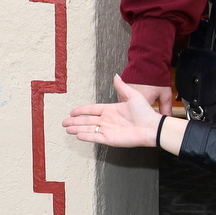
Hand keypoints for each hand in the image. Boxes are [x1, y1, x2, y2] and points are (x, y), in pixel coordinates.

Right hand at [64, 75, 185, 152]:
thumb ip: (122, 87)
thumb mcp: (133, 96)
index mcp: (111, 110)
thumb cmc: (145, 112)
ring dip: (77, 129)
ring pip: (89, 129)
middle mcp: (108, 120)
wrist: (152, 127)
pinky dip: (86, 136)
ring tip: (67, 129)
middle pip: (87, 120)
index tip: (72, 111)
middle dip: (75, 121)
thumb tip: (116, 75)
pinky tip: (77, 135)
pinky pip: (95, 137)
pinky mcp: (110, 139)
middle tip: (64, 122)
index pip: (92, 110)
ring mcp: (108, 130)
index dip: (81, 110)